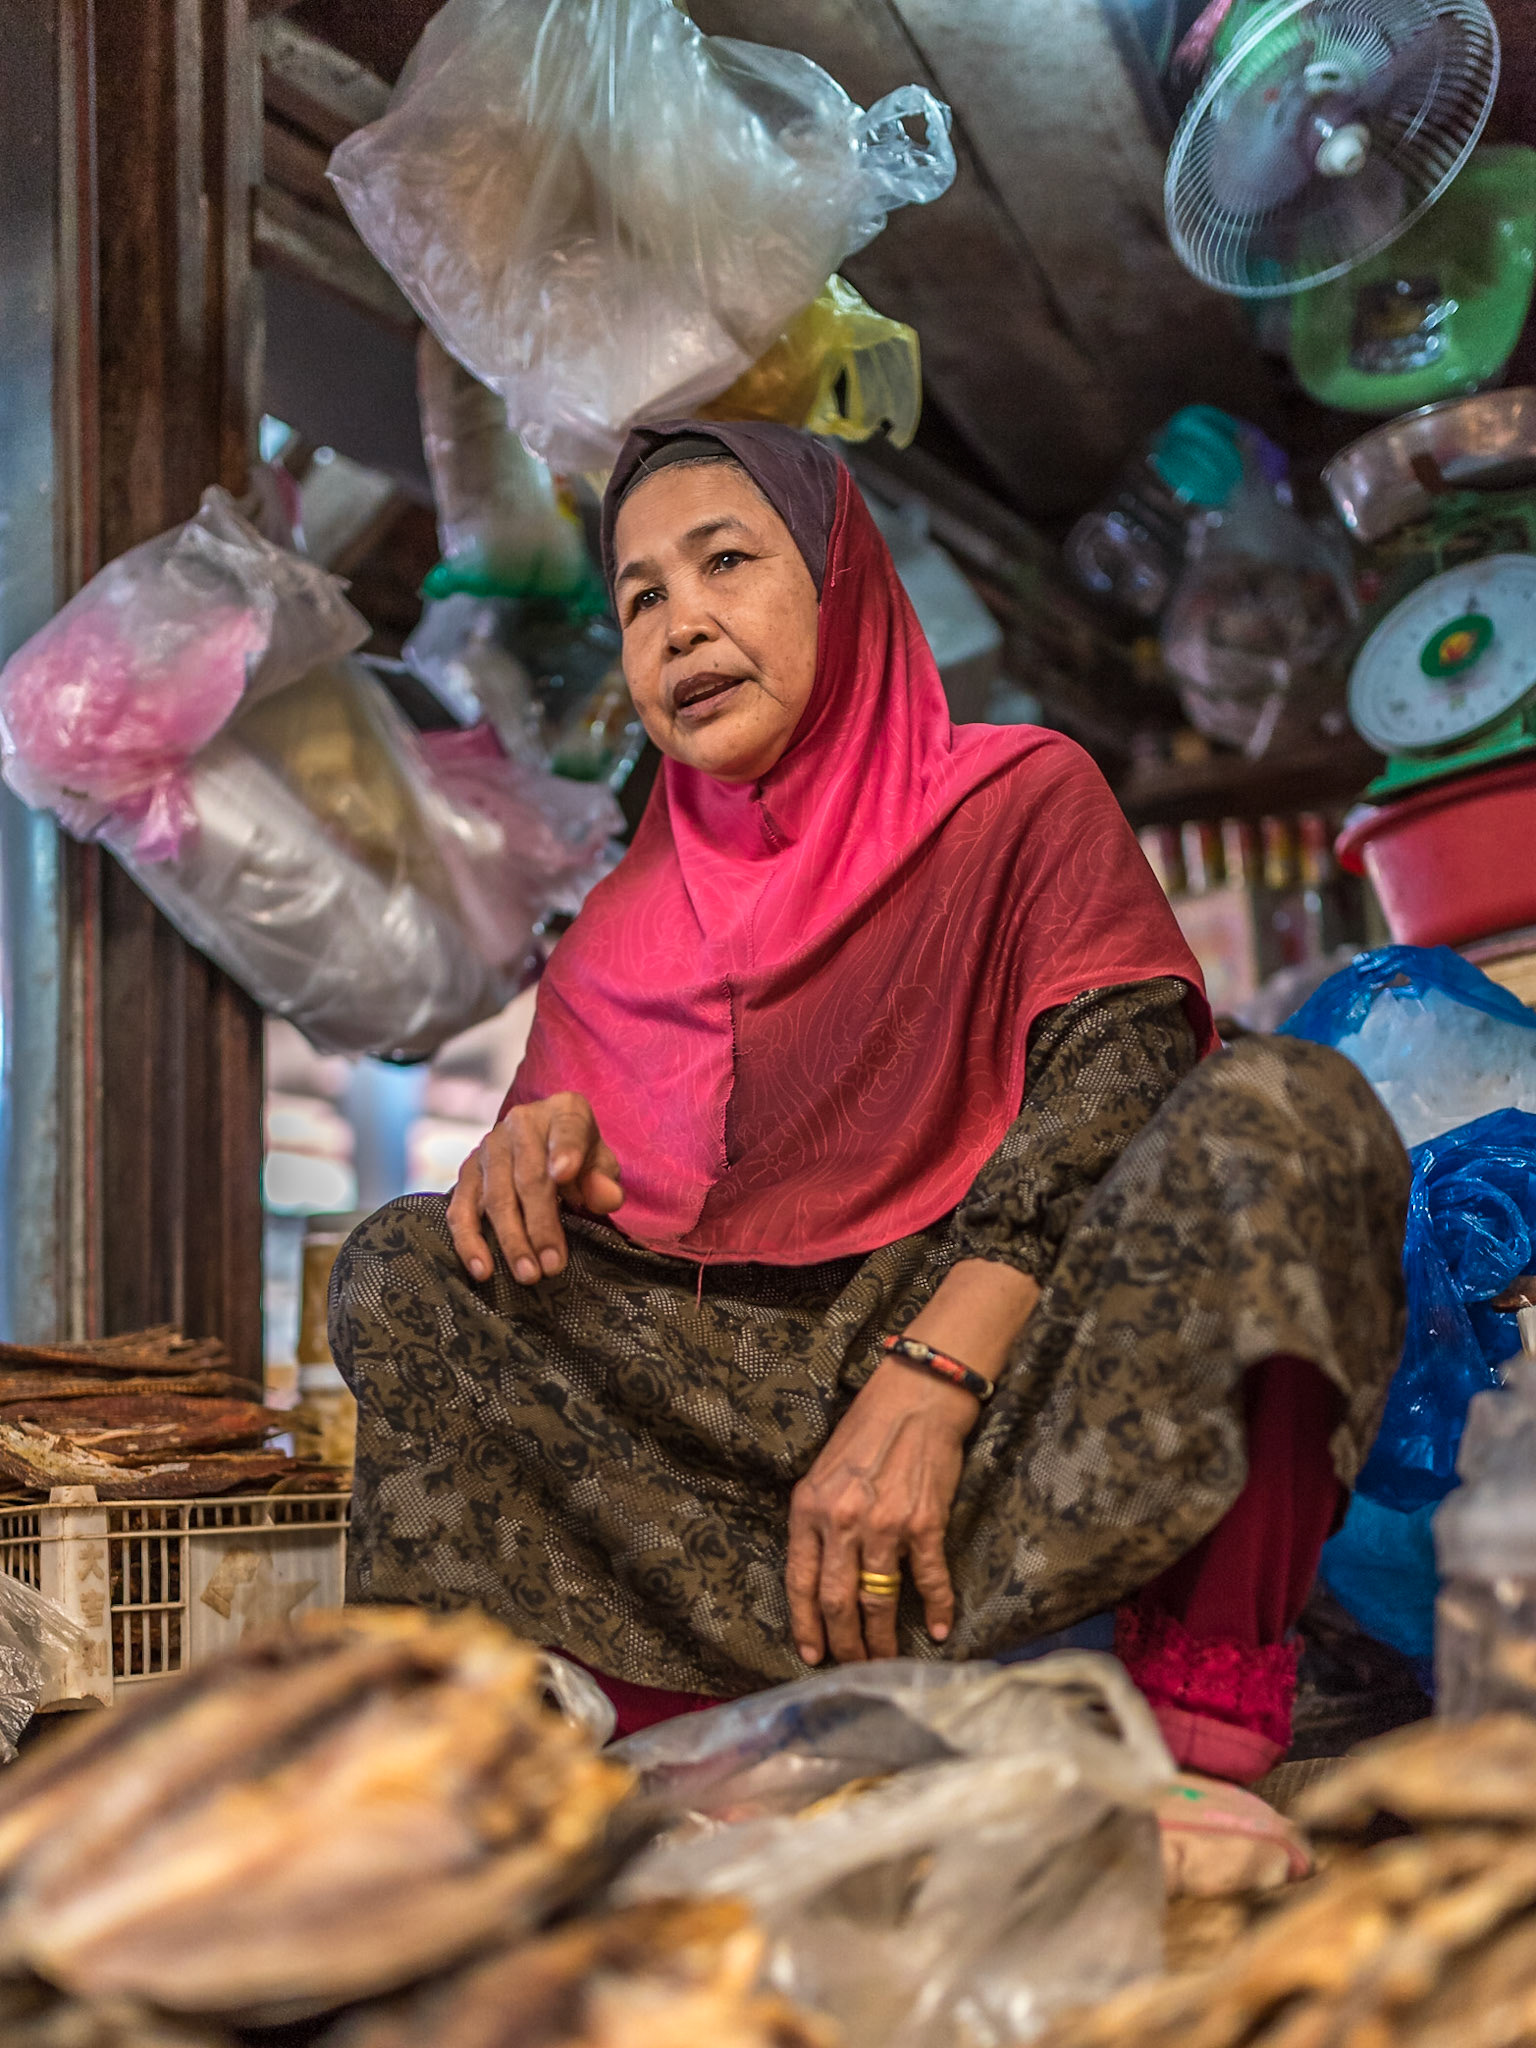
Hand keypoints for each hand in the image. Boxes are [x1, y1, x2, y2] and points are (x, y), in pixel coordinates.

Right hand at [447, 1092, 622, 1284]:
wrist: (546, 1148)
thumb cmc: (581, 1161)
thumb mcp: (602, 1165)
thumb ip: (604, 1180)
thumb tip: (606, 1198)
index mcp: (564, 1112)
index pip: (567, 1129)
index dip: (565, 1151)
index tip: (563, 1175)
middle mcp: (521, 1122)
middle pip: (528, 1176)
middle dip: (541, 1224)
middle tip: (552, 1265)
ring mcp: (488, 1146)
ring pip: (495, 1198)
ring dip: (511, 1240)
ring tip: (528, 1274)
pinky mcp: (467, 1172)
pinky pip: (461, 1208)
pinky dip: (469, 1241)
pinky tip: (482, 1269)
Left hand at [786, 1361, 974, 1666]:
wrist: (914, 1398)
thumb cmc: (866, 1433)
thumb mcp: (822, 1474)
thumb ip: (817, 1520)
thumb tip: (819, 1571)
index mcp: (809, 1509)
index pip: (800, 1582)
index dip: (805, 1625)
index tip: (813, 1653)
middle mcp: (842, 1522)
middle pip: (837, 1602)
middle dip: (844, 1643)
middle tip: (853, 1665)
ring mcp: (884, 1526)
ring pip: (877, 1601)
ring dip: (882, 1638)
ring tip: (886, 1659)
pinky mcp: (924, 1525)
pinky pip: (928, 1580)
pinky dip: (936, 1609)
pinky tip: (938, 1630)